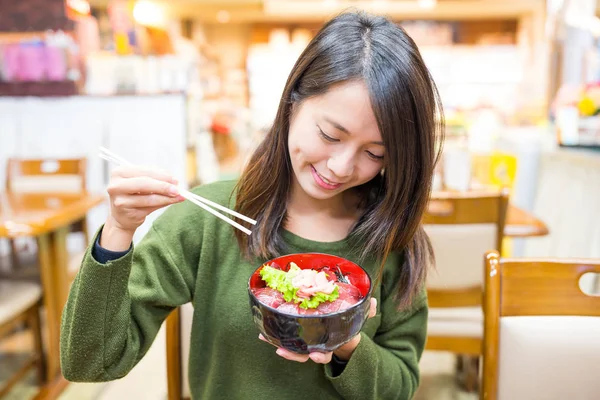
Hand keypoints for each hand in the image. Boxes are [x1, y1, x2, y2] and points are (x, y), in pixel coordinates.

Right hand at [100, 166, 183, 250]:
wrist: (122, 217)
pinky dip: (163, 203)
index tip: (175, 180)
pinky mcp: (126, 212)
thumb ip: (156, 180)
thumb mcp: (142, 183)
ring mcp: (119, 200)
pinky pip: (149, 207)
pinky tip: (172, 201)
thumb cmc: (134, 196)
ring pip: (149, 197)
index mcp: (119, 172)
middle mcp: (116, 185)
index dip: (161, 175)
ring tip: (179, 196)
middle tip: (178, 189)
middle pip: (145, 183)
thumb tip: (174, 181)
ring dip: (167, 197)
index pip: (144, 171)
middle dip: (164, 186)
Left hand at [259, 298, 377, 363]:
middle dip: (294, 354)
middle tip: (283, 352)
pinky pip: (283, 336)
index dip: (319, 355)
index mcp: (329, 343)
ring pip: (291, 347)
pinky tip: (262, 333)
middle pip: (302, 354)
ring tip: (265, 339)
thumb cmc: (346, 323)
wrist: (339, 329)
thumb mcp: (357, 318)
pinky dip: (272, 336)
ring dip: (278, 343)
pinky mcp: (295, 333)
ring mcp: (304, 341)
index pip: (324, 353)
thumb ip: (367, 310)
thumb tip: (373, 303)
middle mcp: (315, 345)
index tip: (315, 355)